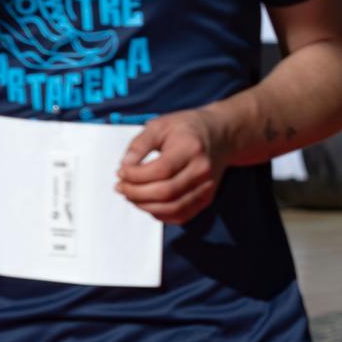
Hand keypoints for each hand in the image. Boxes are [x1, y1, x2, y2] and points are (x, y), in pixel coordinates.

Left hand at [116, 108, 231, 224]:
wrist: (220, 135)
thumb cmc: (187, 129)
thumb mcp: (159, 125)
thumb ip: (139, 145)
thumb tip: (125, 166)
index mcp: (191, 148)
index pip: (160, 170)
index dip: (135, 175)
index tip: (121, 172)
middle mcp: (202, 170)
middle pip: (165, 192)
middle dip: (136, 193)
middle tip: (121, 186)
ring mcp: (207, 187)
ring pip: (172, 208)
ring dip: (145, 206)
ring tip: (130, 195)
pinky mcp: (206, 199)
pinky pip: (180, 215)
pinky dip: (160, 214)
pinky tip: (147, 202)